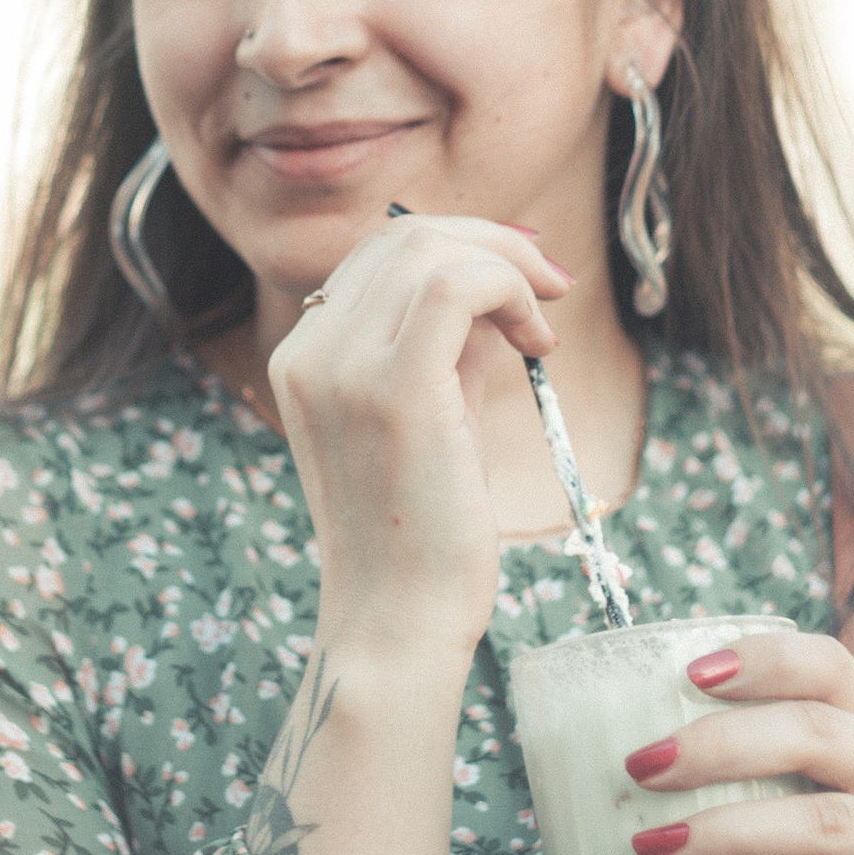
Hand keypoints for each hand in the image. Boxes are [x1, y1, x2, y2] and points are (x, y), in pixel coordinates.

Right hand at [265, 211, 569, 663]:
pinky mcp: (392, 388)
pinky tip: (536, 340)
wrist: (398, 619)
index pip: (378, 253)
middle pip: (403, 235)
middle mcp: (308, 351)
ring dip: (507, 267)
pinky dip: (509, 289)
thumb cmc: (421, 531)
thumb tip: (502, 281)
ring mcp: (340, 366)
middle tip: (550, 289)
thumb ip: (453, 345)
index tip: (523, 282)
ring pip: (429, 248)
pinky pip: (456, 285)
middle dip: (491, 243)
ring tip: (541, 327)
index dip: (459, 245)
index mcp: (303, 356)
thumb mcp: (433, 413)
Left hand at [619, 623, 853, 854]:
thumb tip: (621, 792)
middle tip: (640, 769)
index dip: (763, 661)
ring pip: (828, 824)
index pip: (830, 669)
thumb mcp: (823, 829)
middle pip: (815, 734)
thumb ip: (765, 795)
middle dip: (718, 745)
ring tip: (653, 853)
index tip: (689, 673)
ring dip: (731, 835)